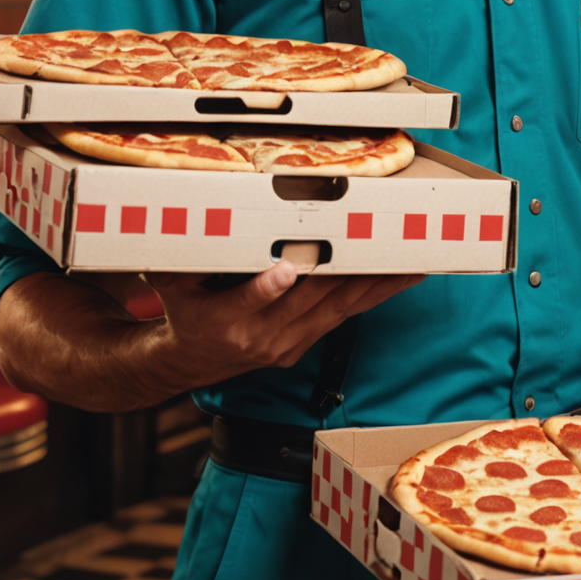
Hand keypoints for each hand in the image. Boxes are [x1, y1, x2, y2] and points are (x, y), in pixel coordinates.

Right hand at [143, 261, 422, 391]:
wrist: (189, 362)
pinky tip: (398, 280)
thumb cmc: (185, 312)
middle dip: (346, 273)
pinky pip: (343, 317)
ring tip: (408, 264)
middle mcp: (261, 336)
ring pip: (336, 309)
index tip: (285, 268)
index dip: (268, 286)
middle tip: (377, 246)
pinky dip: (372, 296)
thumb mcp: (172, 285)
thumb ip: (178, 259)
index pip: (250, 300)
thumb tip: (176, 218)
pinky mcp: (302, 346)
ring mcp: (285, 344)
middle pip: (309, 300)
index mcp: (224, 320)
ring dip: (374, 286)